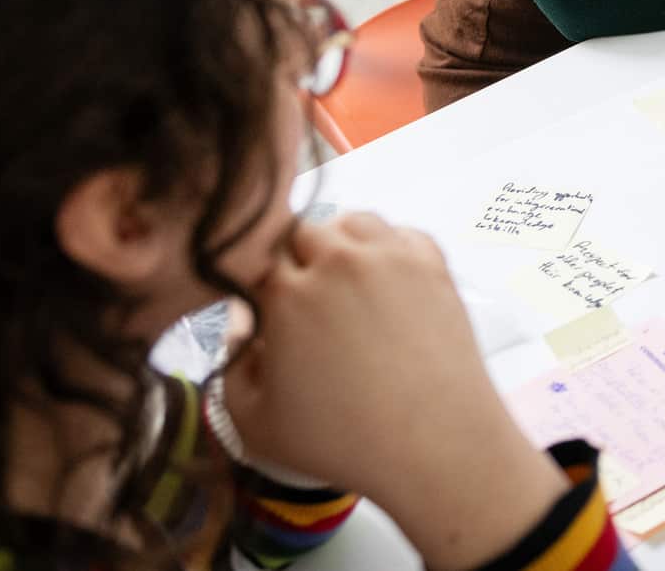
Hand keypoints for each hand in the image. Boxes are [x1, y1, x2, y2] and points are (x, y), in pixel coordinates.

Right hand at [222, 214, 566, 569]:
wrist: (433, 442)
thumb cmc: (341, 440)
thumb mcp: (253, 422)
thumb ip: (231, 365)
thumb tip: (243, 324)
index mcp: (287, 293)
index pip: (257, 257)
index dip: (258, 280)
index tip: (265, 304)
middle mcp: (339, 261)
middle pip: (304, 230)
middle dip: (296, 258)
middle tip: (304, 298)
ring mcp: (391, 257)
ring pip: (353, 222)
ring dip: (341, 243)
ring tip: (342, 284)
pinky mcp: (433, 265)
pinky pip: (401, 234)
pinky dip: (387, 247)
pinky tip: (384, 280)